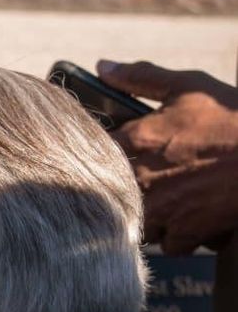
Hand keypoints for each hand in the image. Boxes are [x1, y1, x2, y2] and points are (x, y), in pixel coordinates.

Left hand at [96, 60, 237, 254]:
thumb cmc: (232, 118)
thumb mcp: (187, 87)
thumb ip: (140, 78)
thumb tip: (102, 67)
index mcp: (133, 143)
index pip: (89, 157)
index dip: (97, 160)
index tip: (110, 159)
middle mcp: (139, 181)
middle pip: (109, 197)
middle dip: (122, 191)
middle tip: (152, 179)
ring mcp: (159, 210)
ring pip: (136, 222)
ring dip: (149, 214)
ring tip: (173, 197)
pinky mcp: (182, 233)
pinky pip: (166, 243)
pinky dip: (176, 234)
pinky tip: (190, 215)